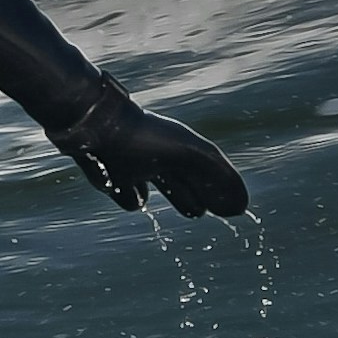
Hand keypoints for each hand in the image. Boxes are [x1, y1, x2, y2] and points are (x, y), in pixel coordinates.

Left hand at [58, 81, 246, 218]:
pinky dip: (132, 195)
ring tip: (193, 210)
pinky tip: (137, 201)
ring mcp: (133, 160)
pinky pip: (124, 188)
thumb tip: (241, 208)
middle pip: (185, 177)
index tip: (234, 210)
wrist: (96, 126)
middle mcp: (158, 152)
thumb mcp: (190, 154)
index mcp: (179, 146)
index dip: (221, 189)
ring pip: (160, 182)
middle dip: (199, 193)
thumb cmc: (144, 139)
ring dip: (177, 195)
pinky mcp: (108, 169)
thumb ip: (218, 177)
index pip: (207, 171)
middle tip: (210, 211)